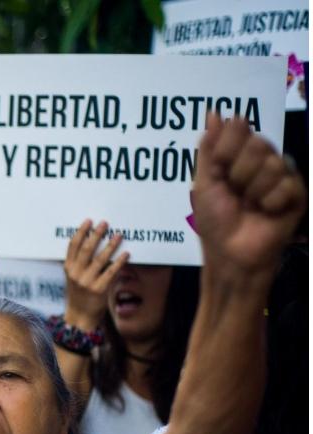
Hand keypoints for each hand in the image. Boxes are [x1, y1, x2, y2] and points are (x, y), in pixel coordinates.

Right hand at [62, 220, 127, 328]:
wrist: (79, 315)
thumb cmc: (78, 293)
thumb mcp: (72, 277)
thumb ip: (77, 262)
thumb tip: (89, 241)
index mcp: (68, 268)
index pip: (72, 246)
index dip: (81, 232)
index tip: (89, 221)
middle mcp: (76, 274)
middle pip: (86, 249)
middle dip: (96, 234)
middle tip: (105, 223)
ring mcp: (87, 282)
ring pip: (100, 259)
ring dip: (110, 245)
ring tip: (118, 235)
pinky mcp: (99, 290)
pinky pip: (111, 272)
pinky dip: (119, 262)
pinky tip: (126, 254)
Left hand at [193, 113, 305, 283]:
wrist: (230, 253)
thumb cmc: (214, 220)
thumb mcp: (203, 183)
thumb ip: (209, 148)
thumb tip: (214, 112)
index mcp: (240, 154)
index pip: (240, 127)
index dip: (227, 148)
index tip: (219, 169)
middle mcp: (263, 160)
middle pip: (259, 143)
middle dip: (239, 173)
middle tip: (235, 192)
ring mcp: (282, 176)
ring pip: (273, 165)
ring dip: (253, 191)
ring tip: (249, 205)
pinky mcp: (297, 194)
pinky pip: (287, 186)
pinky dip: (269, 203)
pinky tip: (265, 212)